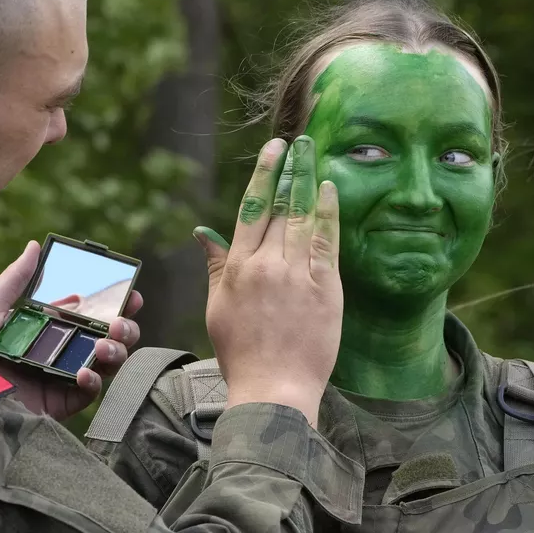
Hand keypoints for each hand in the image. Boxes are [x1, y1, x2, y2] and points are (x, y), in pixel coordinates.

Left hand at [0, 240, 142, 419]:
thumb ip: (16, 279)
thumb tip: (35, 246)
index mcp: (51, 328)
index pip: (93, 315)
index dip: (117, 305)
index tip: (130, 294)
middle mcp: (63, 352)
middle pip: (110, 339)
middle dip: (125, 329)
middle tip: (121, 321)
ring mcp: (63, 379)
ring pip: (108, 365)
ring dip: (116, 351)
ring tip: (104, 344)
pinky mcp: (59, 405)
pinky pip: (89, 394)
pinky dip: (94, 382)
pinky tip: (84, 372)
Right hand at [193, 135, 341, 424]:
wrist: (274, 389)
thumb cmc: (242, 355)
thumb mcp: (218, 309)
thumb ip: (216, 267)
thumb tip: (203, 234)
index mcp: (237, 269)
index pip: (251, 210)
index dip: (263, 177)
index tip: (272, 151)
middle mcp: (266, 265)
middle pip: (279, 208)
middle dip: (288, 171)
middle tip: (297, 142)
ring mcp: (297, 275)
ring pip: (303, 217)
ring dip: (308, 182)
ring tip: (312, 156)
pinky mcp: (325, 289)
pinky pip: (326, 241)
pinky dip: (328, 212)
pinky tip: (330, 190)